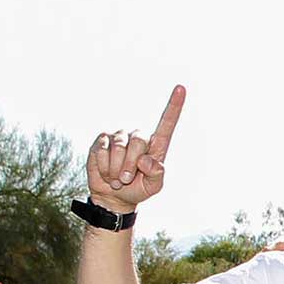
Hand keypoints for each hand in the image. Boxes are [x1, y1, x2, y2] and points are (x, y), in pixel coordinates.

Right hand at [87, 85, 184, 211]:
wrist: (113, 195)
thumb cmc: (138, 188)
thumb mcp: (153, 186)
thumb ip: (156, 174)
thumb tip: (145, 160)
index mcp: (156, 145)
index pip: (167, 124)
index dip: (174, 106)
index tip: (181, 88)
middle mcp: (138, 136)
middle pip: (138, 142)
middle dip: (130, 165)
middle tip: (126, 179)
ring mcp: (118, 137)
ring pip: (118, 148)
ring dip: (116, 169)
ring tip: (117, 178)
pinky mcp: (101, 140)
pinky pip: (102, 151)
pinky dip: (104, 167)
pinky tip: (106, 172)